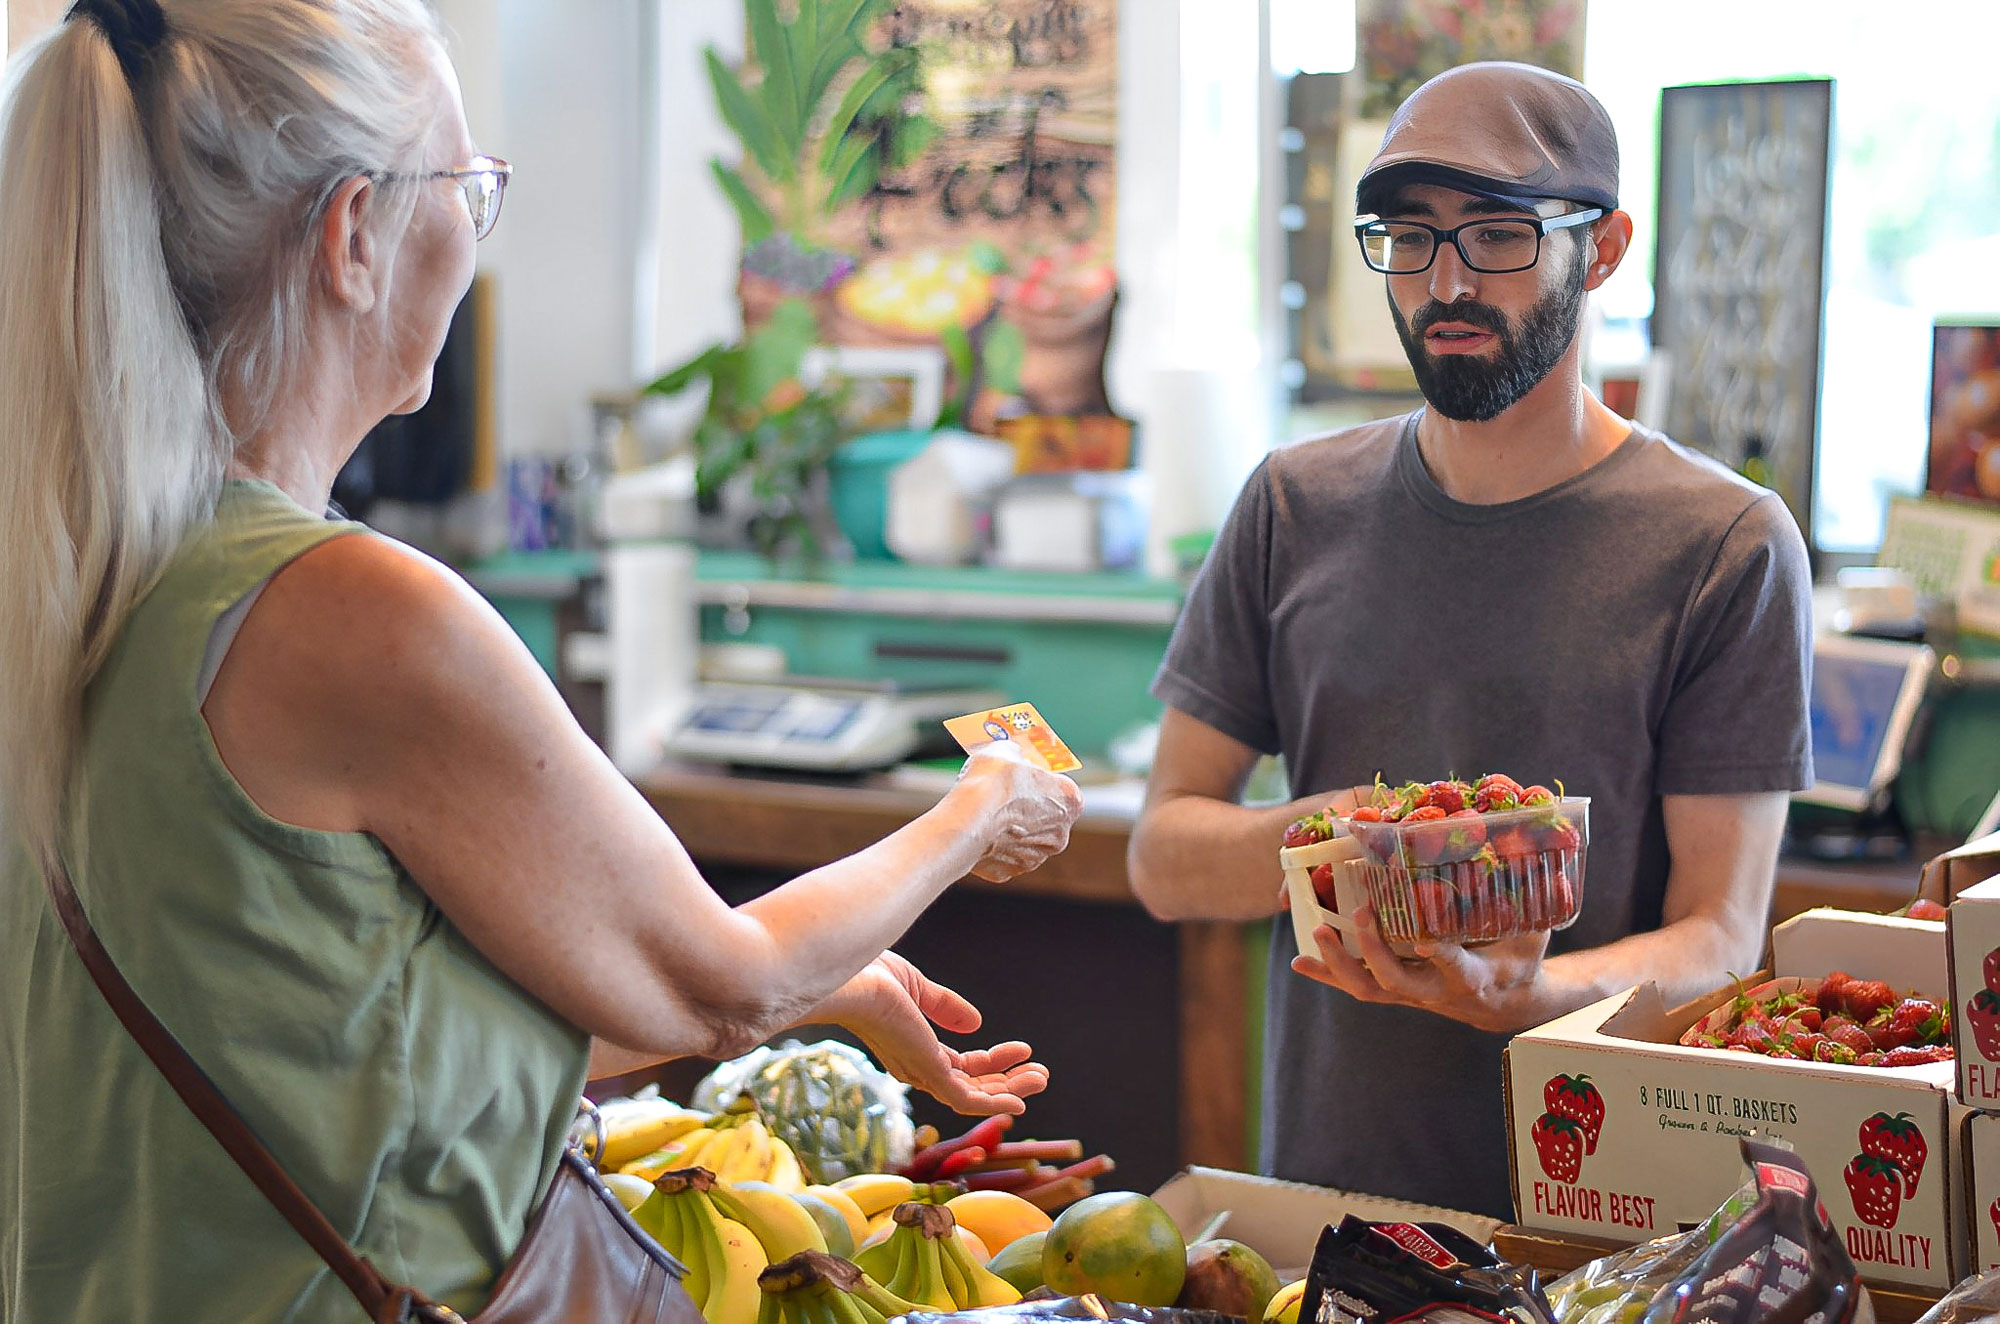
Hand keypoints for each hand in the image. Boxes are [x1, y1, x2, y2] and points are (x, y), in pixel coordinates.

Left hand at [835, 952, 1048, 1114]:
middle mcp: (918, 1068)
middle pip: (973, 1086)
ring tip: (1042, 1078)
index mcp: (915, 1050)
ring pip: (974, 1096)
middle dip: (1008, 1082)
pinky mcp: (927, 1073)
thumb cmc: (869, 977)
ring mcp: (922, 1073)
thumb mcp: (915, 988)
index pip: (962, 1067)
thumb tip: (976, 1024)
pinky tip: (1019, 1100)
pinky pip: (964, 1100)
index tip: (1022, 1049)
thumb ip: (944, 1007)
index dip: (993, 1063)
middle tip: (1041, 1074)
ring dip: (1010, 1091)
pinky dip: (993, 1104)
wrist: (851, 978)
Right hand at [955, 744, 1083, 882]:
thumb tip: (1013, 756)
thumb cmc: (991, 784)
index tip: (1024, 775)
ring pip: (1024, 838)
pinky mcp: (1009, 871)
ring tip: (987, 813)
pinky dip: (993, 846)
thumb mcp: (1005, 751)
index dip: (1040, 779)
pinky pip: (1003, 855)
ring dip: (1010, 828)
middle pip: (1045, 816)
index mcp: (1070, 801)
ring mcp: (1035, 857)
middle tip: (1004, 794)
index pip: (1061, 787)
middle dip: (1027, 807)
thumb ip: (1016, 755)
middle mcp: (1060, 834)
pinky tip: (979, 832)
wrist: (965, 821)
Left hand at [1290, 904, 1550, 1033]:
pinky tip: (1300, 962)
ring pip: (1368, 988)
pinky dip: (1327, 973)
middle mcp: (1435, 991)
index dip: (1441, 956)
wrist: (1503, 1004)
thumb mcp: (1532, 936)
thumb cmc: (1518, 961)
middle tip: (1360, 912)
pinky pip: (1356, 985)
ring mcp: (1409, 993)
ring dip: (1339, 963)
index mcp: (1473, 978)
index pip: (1455, 968)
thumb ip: (1530, 902)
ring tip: (1316, 931)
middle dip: (1374, 950)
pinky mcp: (1393, 991)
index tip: (1427, 940)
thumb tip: (1535, 854)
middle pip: (1397, 980)